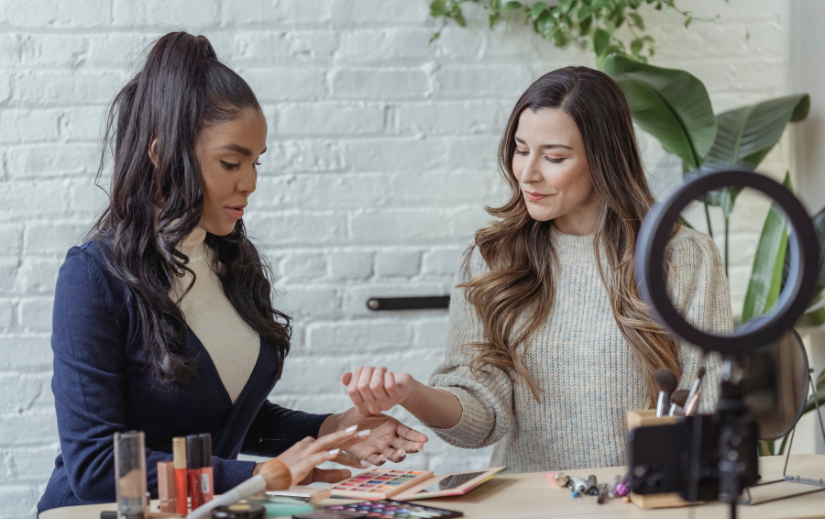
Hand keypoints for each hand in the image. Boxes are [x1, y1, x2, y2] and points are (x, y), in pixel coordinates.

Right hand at [252, 426, 367, 486]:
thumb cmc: (290, 475)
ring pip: (326, 442)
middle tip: (366, 431)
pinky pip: (315, 457)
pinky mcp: (301, 463)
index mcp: (312, 446)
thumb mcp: (314, 474)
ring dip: (341, 438)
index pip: (334, 443)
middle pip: (333, 439)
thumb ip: (331, 474)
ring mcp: (304, 452)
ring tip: (354, 433)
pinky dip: (326, 454)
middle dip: (350, 435)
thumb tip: (349, 473)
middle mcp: (309, 445)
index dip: (350, 442)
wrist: (268, 478)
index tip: (364, 439)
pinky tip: (336, 452)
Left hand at [335, 408, 427, 465]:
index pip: (407, 433)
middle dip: (412, 447)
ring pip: (393, 454)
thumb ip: (379, 406)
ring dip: (399, 455)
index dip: (416, 436)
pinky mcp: (368, 455)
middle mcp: (389, 439)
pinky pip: (376, 459)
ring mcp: (380, 447)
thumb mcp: (371, 408)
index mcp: (392, 426)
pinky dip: (380, 459)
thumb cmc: (359, 414)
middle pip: (404, 445)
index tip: (425, 440)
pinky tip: (383, 457)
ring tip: (402, 453)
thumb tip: (387, 399)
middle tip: (419, 447)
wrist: (343, 424)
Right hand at [341, 366, 416, 414]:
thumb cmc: (381, 383)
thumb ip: (352, 380)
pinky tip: (388, 373)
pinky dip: (388, 375)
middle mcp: (373, 409)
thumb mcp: (365, 381)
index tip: (361, 369)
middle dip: (367, 371)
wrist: (402, 387)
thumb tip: (343, 377)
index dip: (355, 376)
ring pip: (376, 385)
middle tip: (373, 368)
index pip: (352, 390)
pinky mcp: (397, 398)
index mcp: (362, 406)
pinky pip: (389, 385)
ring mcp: (386, 405)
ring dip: (378, 371)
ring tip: (381, 370)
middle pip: (363, 386)